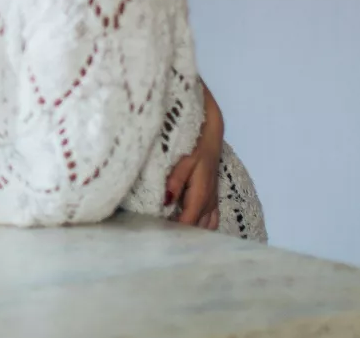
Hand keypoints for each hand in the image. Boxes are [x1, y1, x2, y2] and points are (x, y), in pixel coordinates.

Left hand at [166, 84, 223, 229]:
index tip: (164, 242)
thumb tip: (167, 201)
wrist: (211, 130)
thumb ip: (175, 180)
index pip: (189, 220)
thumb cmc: (194, 143)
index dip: (177, 232)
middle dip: (185, 237)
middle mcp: (209, 199)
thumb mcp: (183, 159)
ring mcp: (213, 198)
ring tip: (178, 241)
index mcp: (201, 191)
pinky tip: (192, 231)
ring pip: (207, 224)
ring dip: (195, 233)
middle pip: (199, 227)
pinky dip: (202, 226)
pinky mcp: (212, 194)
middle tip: (168, 245)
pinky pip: (211, 218)